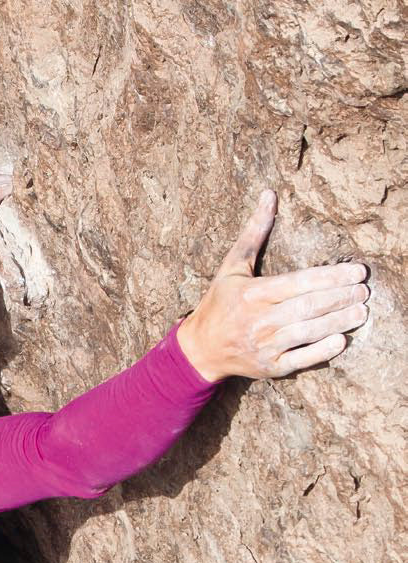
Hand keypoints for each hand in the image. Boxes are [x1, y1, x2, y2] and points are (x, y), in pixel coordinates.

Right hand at [177, 190, 368, 381]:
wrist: (199, 350)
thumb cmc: (219, 304)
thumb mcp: (232, 267)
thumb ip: (254, 232)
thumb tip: (269, 195)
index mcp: (253, 294)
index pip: (300, 283)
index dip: (331, 277)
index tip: (356, 271)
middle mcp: (259, 321)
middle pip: (308, 307)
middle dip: (340, 297)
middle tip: (363, 290)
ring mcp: (264, 346)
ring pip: (308, 332)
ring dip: (338, 321)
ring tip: (360, 311)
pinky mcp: (269, 367)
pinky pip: (299, 360)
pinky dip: (321, 351)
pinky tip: (341, 340)